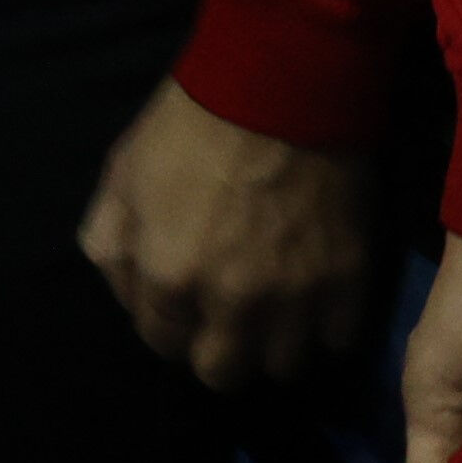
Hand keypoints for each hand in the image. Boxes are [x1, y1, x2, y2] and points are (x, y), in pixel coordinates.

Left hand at [78, 74, 378, 387]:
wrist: (282, 87)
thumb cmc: (190, 127)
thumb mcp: (121, 177)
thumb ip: (112, 247)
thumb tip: (128, 297)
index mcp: (168, 279)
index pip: (162, 345)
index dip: (168, 325)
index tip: (181, 303)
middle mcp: (232, 305)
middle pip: (223, 375)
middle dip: (217, 350)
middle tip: (225, 316)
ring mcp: (296, 299)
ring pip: (284, 367)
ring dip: (273, 344)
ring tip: (273, 310)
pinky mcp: (349, 284)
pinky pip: (337, 341)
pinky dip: (324, 326)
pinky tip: (314, 296)